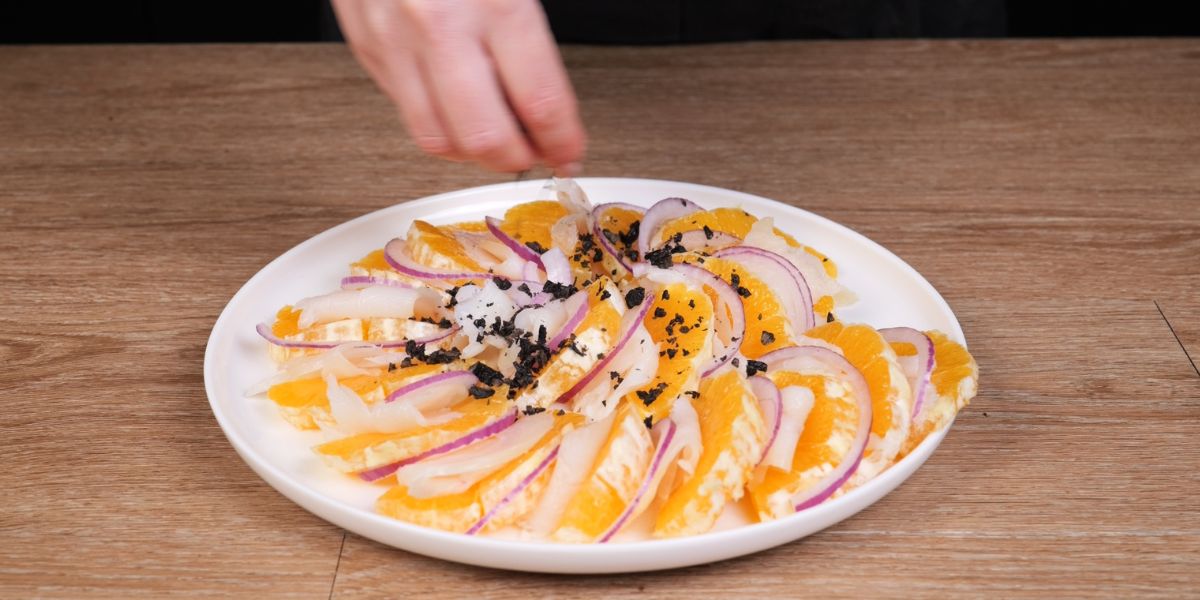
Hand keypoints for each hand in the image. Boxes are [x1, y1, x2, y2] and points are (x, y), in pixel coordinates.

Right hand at [332, 0, 586, 173]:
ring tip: (500, 139)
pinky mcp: (365, 42)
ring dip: (475, 152)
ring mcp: (394, 37)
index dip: (563, 140)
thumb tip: (554, 96)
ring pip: (436, 137)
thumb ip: (534, 27)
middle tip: (539, 151)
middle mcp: (438, 23)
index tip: (572, 150)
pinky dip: (438, 121)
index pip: (539, 102)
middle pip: (485, 138)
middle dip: (521, 159)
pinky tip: (459, 107)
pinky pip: (403, 108)